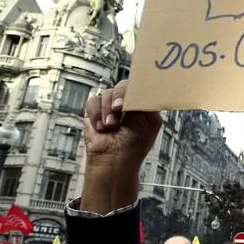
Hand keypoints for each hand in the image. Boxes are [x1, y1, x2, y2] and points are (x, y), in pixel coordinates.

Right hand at [83, 80, 161, 212]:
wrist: (114, 159)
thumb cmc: (135, 144)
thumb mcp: (151, 120)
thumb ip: (149, 101)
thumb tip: (143, 86)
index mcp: (144, 104)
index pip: (141, 84)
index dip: (137, 86)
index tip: (134, 93)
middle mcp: (127, 103)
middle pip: (123, 85)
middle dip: (120, 95)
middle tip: (119, 108)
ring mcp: (110, 106)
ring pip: (107, 93)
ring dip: (108, 110)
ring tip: (111, 126)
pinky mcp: (95, 111)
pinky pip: (93, 101)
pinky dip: (96, 114)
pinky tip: (101, 127)